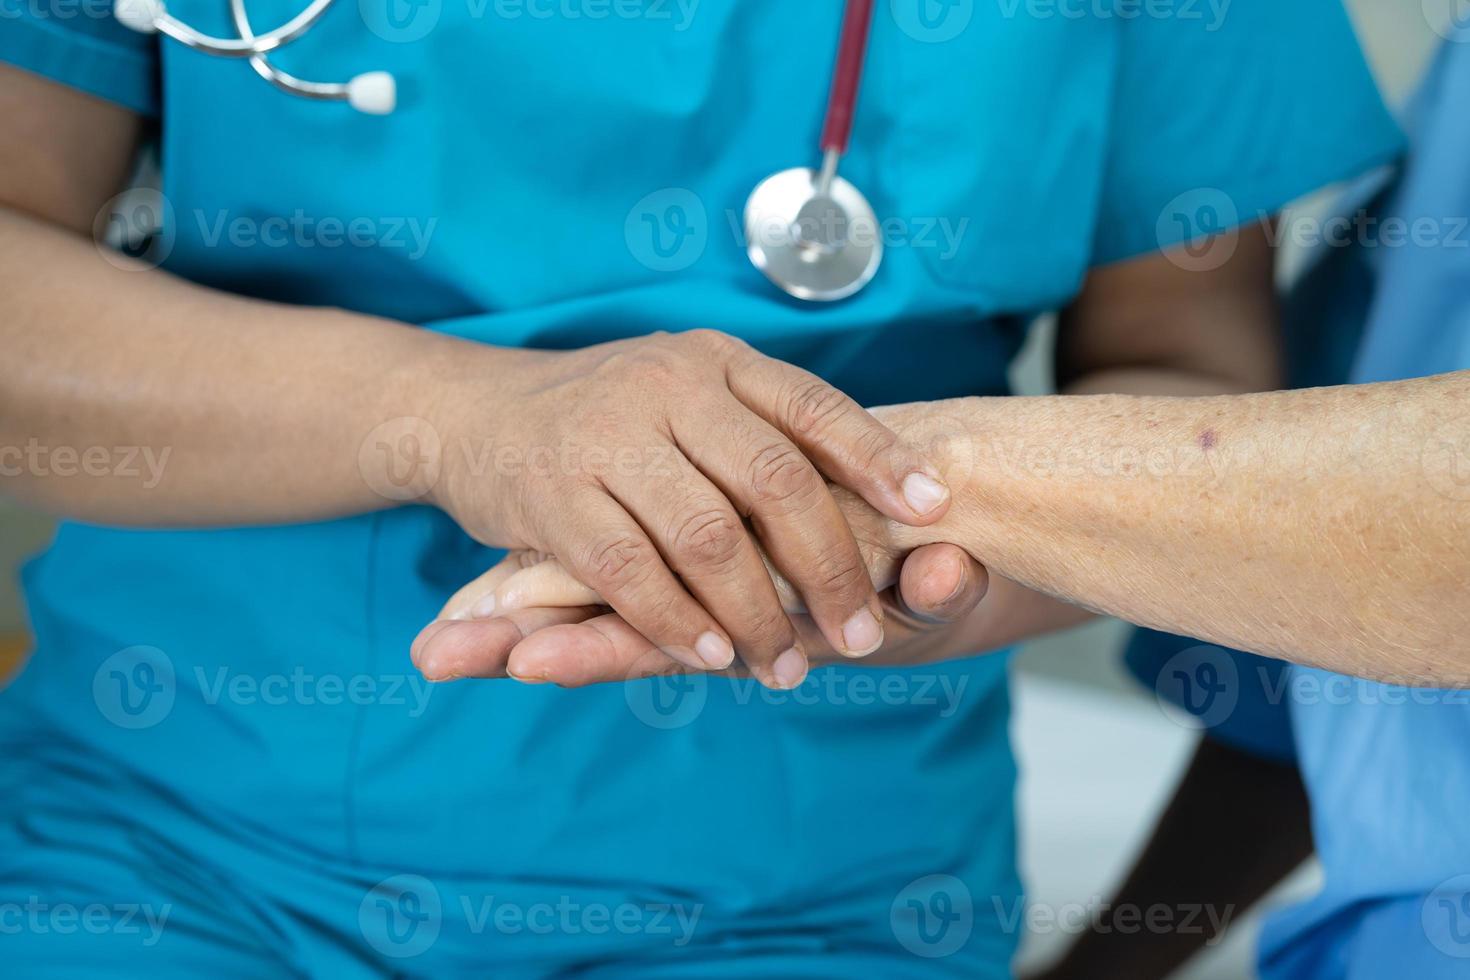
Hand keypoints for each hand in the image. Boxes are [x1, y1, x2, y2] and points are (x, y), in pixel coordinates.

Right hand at [428, 331, 952, 687]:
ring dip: (754, 614)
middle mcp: (667, 385)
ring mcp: (605, 436)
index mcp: (715, 360)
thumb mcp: (685, 391)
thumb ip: (758, 426)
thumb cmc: (606, 416)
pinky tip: (708, 656)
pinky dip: (675, 623)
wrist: (474, 411)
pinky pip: (629, 572)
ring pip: (707, 537)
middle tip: (861, 634)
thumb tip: (883, 482)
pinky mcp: (550, 494)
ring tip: (783, 664)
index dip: (879, 458)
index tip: (934, 509)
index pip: (814, 406)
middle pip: (775, 482)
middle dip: (829, 568)